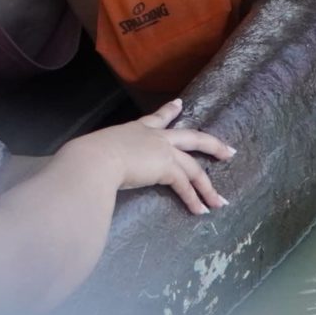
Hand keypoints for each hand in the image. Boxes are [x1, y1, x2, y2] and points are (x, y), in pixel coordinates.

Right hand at [64, 100, 232, 214]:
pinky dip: (194, 199)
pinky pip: (186, 186)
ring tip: (219, 202)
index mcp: (136, 129)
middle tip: (228, 151)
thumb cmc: (89, 157)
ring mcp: (163, 151)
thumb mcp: (98, 152)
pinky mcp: (167, 168)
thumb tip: (86, 168)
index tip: (180, 104)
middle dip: (212, 145)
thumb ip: (102, 158)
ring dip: (208, 188)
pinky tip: (200, 210)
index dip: (170, 110)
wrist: (94, 160)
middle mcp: (154, 136)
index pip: (157, 118)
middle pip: (192, 138)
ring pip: (194, 168)